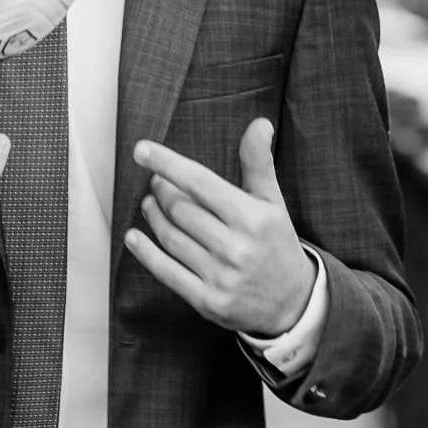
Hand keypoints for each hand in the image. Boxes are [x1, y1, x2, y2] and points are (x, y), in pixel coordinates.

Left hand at [125, 118, 313, 336]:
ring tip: (150, 203)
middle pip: (180, 210)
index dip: (168, 164)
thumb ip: (259, 163)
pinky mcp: (208, 301)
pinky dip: (145, 253)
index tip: (142, 150)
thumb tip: (259, 124)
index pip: (200, 183)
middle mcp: (236, 247)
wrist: (293, 302)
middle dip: (162, 190)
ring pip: (171, 237)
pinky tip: (133, 238)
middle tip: (157, 182)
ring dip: (153, 216)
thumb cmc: (276, 244)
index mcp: (252, 218)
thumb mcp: (273, 202)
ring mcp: (220, 276)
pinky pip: (167, 272)